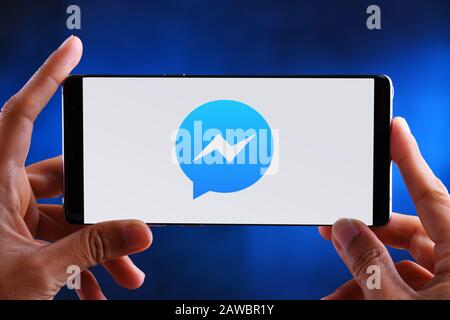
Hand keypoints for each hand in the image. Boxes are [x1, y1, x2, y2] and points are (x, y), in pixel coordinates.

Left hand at [0, 36, 151, 298]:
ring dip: (98, 246)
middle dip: (103, 210)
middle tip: (130, 229)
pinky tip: (96, 286)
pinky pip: (61, 240)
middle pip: (67, 182)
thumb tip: (140, 232)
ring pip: (68, 218)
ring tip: (123, 272)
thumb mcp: (39, 270)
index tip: (72, 50)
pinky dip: (82, 262)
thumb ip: (93, 248)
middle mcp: (4, 193)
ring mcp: (14, 218)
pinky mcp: (21, 239)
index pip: (21, 114)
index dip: (46, 77)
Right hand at [318, 117, 449, 298]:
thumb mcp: (396, 302)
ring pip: (402, 263)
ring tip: (334, 293)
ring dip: (363, 273)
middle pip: (408, 230)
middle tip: (331, 230)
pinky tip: (348, 298)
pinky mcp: (444, 297)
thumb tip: (343, 228)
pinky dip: (376, 290)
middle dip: (365, 234)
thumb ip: (368, 262)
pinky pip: (408, 285)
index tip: (394, 127)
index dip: (408, 157)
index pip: (430, 193)